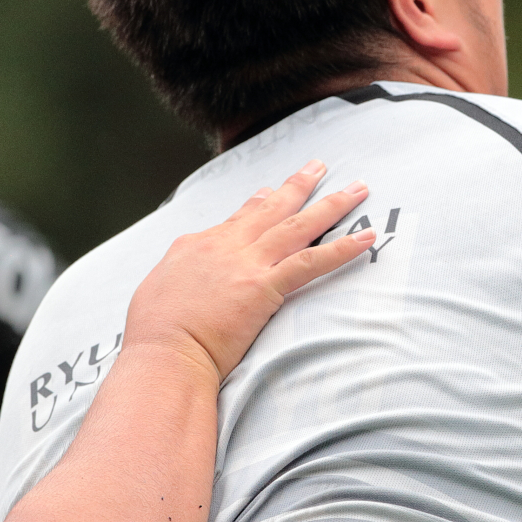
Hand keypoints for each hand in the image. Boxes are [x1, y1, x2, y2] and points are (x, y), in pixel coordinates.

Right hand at [124, 161, 374, 380]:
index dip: (259, 203)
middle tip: (320, 167)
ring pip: (297, 225)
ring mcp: (246, 264)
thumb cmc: (155, 335)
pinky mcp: (264, 287)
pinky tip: (366, 239)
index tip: (273, 191)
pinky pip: (311, 262)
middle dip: (298, 185)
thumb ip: (178, 273)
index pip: (237, 218)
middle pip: (270, 208)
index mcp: (196, 246)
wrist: (164, 354)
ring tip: (358, 190)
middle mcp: (224, 246)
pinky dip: (342, 248)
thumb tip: (185, 272)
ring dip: (331, 205)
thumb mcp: (158, 290)